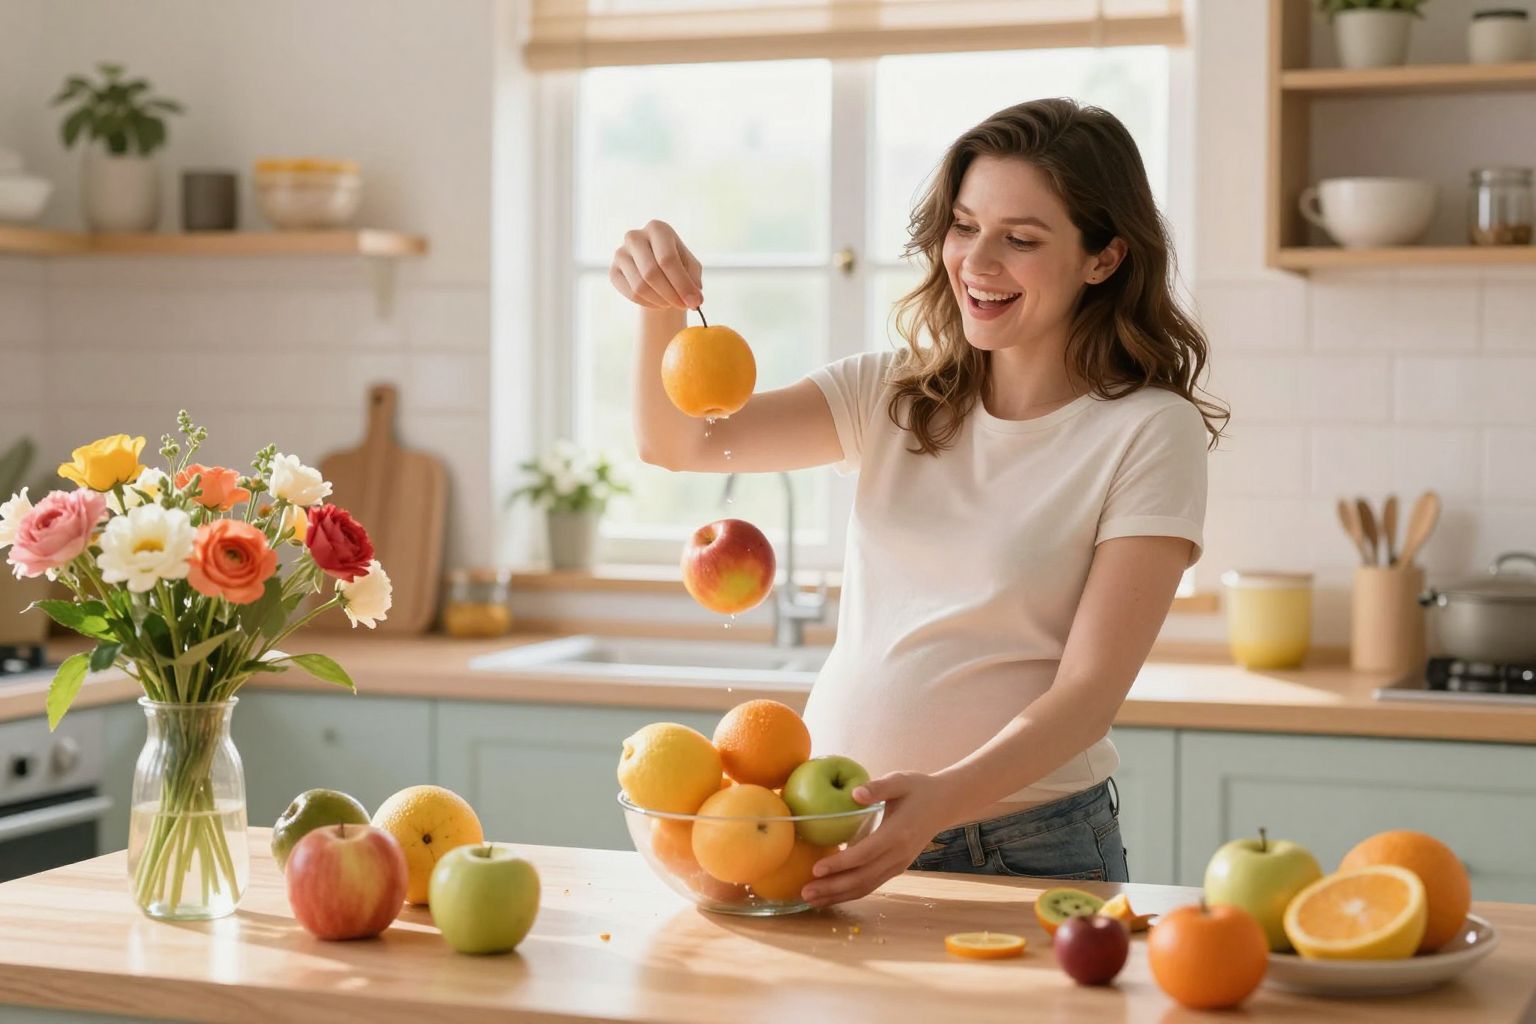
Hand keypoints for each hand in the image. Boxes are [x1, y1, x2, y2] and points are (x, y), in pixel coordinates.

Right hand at [609, 220, 703, 309]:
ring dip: (660, 301)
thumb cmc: (677, 264)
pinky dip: (648, 303)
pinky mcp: (613, 270)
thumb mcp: (691, 267)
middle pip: (651, 273)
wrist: (655, 268)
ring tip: (671, 303)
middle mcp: (635, 237)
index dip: (682, 284)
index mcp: (657, 229)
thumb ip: (694, 280)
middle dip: (671, 295)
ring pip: (640, 286)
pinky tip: (658, 302)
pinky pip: (630, 293)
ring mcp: (621, 253)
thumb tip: (694, 300)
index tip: (695, 303)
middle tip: (684, 306)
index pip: (668, 259)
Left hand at [799, 771, 955, 908]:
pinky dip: (849, 893)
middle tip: (805, 891)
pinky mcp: (895, 868)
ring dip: (838, 895)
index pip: (865, 854)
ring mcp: (898, 865)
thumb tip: (855, 793)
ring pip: (866, 887)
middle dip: (832, 887)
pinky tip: (830, 895)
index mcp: (897, 834)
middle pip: (862, 878)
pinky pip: (871, 885)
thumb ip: (878, 787)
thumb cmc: (919, 789)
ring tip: (810, 899)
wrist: (945, 804)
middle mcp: (898, 855)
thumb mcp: (900, 781)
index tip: (816, 869)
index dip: (840, 864)